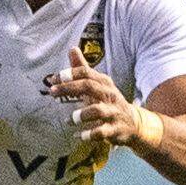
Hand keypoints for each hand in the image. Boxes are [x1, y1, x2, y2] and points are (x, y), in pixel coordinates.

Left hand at [43, 61, 157, 149]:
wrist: (134, 123)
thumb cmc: (109, 101)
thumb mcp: (97, 84)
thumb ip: (83, 69)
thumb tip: (72, 49)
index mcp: (103, 83)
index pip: (87, 73)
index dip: (69, 74)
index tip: (53, 78)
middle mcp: (109, 95)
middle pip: (89, 87)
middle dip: (69, 88)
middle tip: (51, 92)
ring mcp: (113, 112)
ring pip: (97, 110)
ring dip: (80, 115)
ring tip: (68, 119)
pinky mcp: (114, 130)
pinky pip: (100, 132)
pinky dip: (88, 134)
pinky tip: (77, 135)